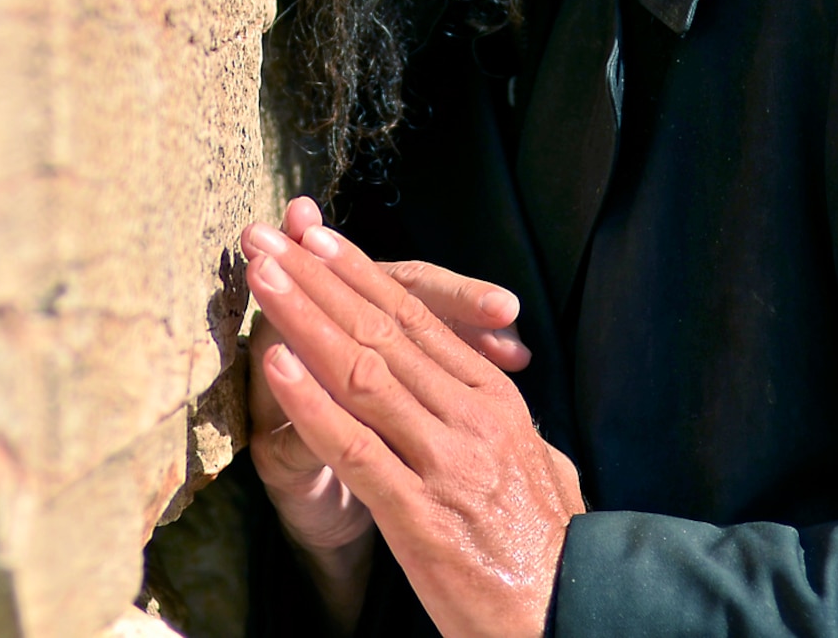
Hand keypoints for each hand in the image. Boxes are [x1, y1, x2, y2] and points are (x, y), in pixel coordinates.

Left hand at [245, 217, 582, 637]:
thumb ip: (510, 426)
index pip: (417, 320)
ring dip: (304, 318)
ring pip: (361, 372)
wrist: (574, 614)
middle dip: (317, 278)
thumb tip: (505, 394)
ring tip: (263, 278)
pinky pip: (355, 447)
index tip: (316, 238)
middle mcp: (471, 418)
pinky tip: (277, 366)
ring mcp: (445, 463)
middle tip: (269, 237)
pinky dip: (311, 402)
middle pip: (381, 331)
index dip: (359, 274)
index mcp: (495, 400)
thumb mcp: (542, 467)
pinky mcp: (419, 514)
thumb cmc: (550, 549)